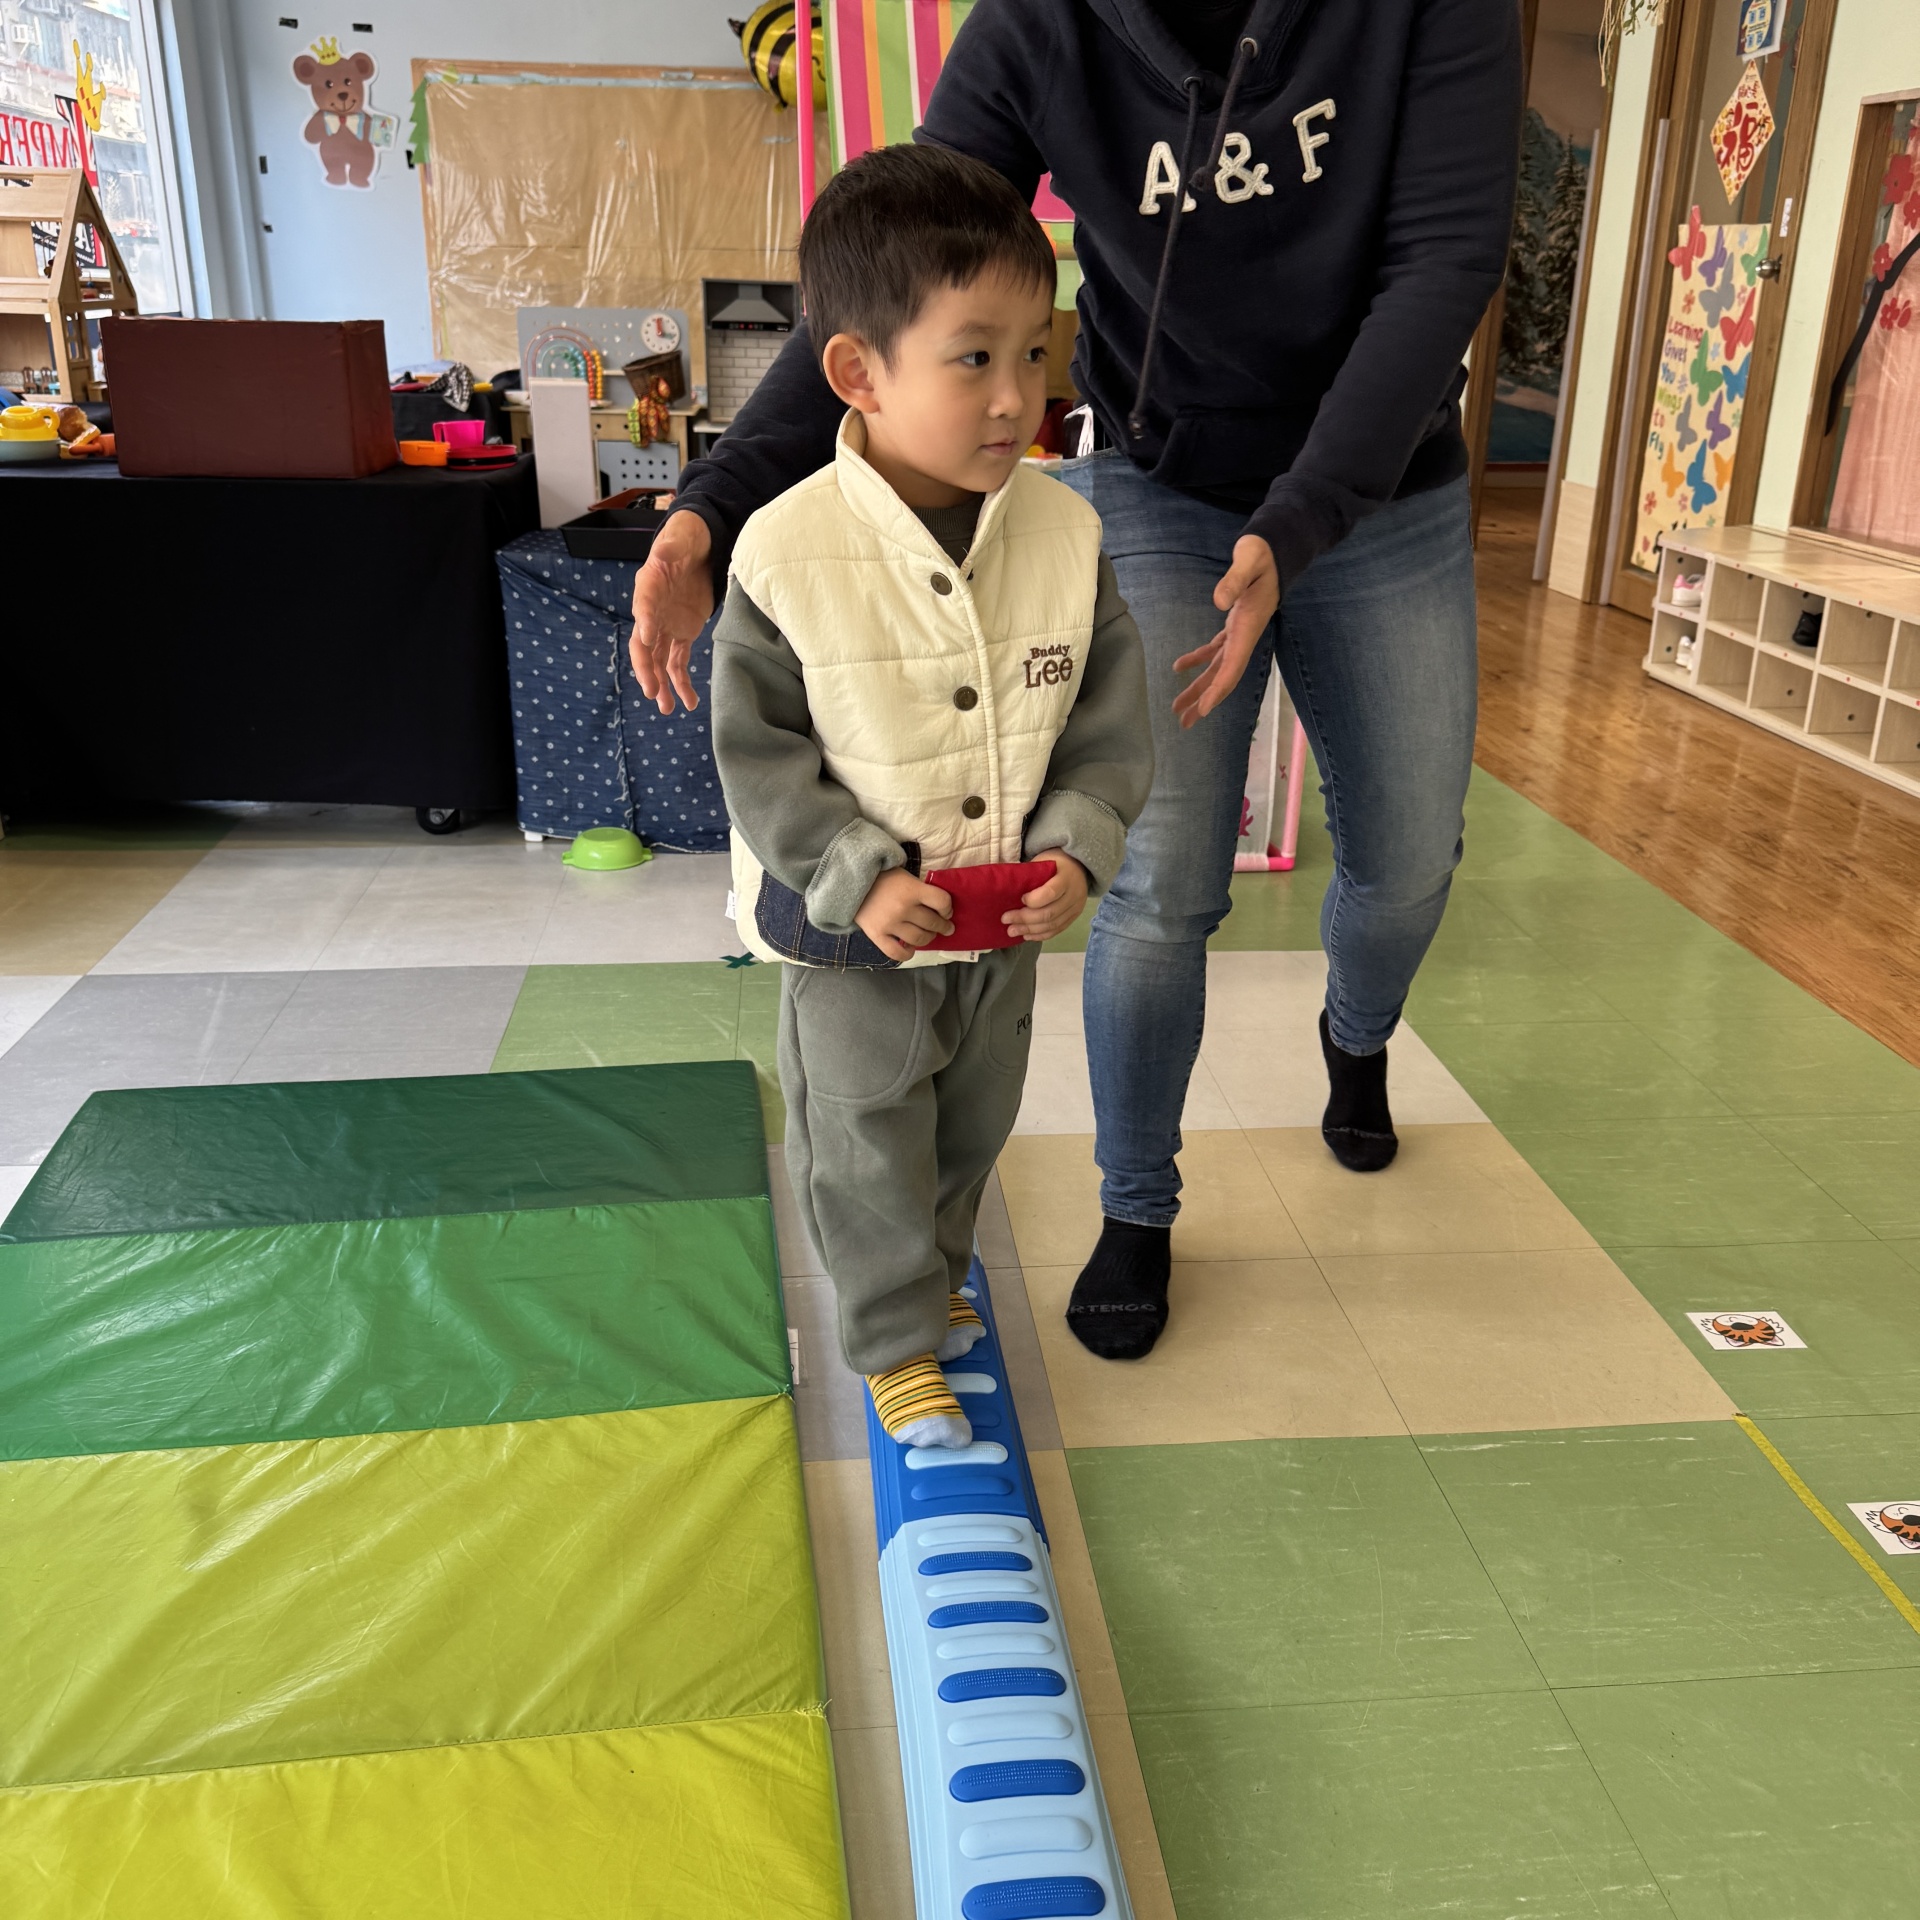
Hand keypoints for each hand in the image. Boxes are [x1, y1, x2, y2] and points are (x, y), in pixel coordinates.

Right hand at [628, 509, 715, 714]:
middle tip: (651, 691)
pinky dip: (682, 682)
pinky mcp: (682, 633)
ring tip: (668, 708)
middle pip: (644, 645)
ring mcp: (666, 626)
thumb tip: (663, 551)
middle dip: (647, 669)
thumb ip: (672, 545)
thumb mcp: (681, 537)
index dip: (645, 623)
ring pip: (659, 661)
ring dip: (663, 685)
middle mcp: (652, 612)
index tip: (649, 638)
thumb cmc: (686, 539)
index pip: (643, 608)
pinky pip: (679, 662)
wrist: (697, 548)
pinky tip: (689, 702)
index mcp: (648, 587)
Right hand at [855, 868, 954, 960]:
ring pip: (919, 939)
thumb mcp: (905, 876)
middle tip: (945, 927)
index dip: (948, 908)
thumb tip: (940, 908)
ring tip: (928, 935)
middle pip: (933, 923)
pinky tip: (910, 948)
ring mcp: (890, 924)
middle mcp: (903, 908)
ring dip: (929, 938)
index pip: (942, 902)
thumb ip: (922, 890)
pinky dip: (908, 954)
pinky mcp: (877, 936)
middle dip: (943, 926)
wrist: (851, 883)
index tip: (946, 911)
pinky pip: (897, 953)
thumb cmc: (882, 878)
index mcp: (911, 890)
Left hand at [1003, 852, 1086, 942]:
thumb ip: (1030, 875)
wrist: (1079, 866)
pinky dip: (1040, 935)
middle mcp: (1074, 894)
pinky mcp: (1073, 917)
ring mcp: (1075, 908)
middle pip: (1049, 913)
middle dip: (1025, 919)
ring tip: (1012, 931)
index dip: (1033, 900)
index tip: (1020, 899)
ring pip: (1052, 925)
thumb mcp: (1043, 861)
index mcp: (1066, 877)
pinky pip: (1057, 930)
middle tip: (1006, 920)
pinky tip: (1026, 935)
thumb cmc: (1055, 862)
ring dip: (1030, 930)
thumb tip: (1007, 891)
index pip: (1050, 893)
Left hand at [1172, 534, 1278, 729]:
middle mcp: (1246, 634)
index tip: (1202, 710)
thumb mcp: (1249, 560)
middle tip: (1184, 722)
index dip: (1218, 690)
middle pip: (1224, 676)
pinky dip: (1199, 660)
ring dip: (1200, 686)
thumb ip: (1234, 579)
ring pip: (1219, 666)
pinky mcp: (1235, 622)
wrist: (1277, 546)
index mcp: (1248, 626)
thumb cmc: (1263, 552)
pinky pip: (1217, 649)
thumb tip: (1219, 602)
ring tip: (1179, 707)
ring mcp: (1241, 630)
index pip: (1233, 666)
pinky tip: (1179, 667)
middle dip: (1205, 700)